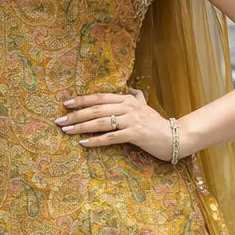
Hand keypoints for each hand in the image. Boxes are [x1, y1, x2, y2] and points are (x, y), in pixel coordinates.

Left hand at [54, 86, 174, 161]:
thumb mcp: (146, 108)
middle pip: (96, 109)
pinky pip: (111, 138)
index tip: (65, 103)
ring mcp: (132, 120)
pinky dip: (95, 141)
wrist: (175, 137)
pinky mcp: (135, 134)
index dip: (81, 99)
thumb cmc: (157, 124)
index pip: (99, 97)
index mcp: (127, 99)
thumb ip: (137, 98)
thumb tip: (133, 91)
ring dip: (81, 127)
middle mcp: (128, 107)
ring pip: (100, 122)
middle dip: (75, 115)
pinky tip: (83, 144)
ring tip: (66, 131)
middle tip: (59, 120)